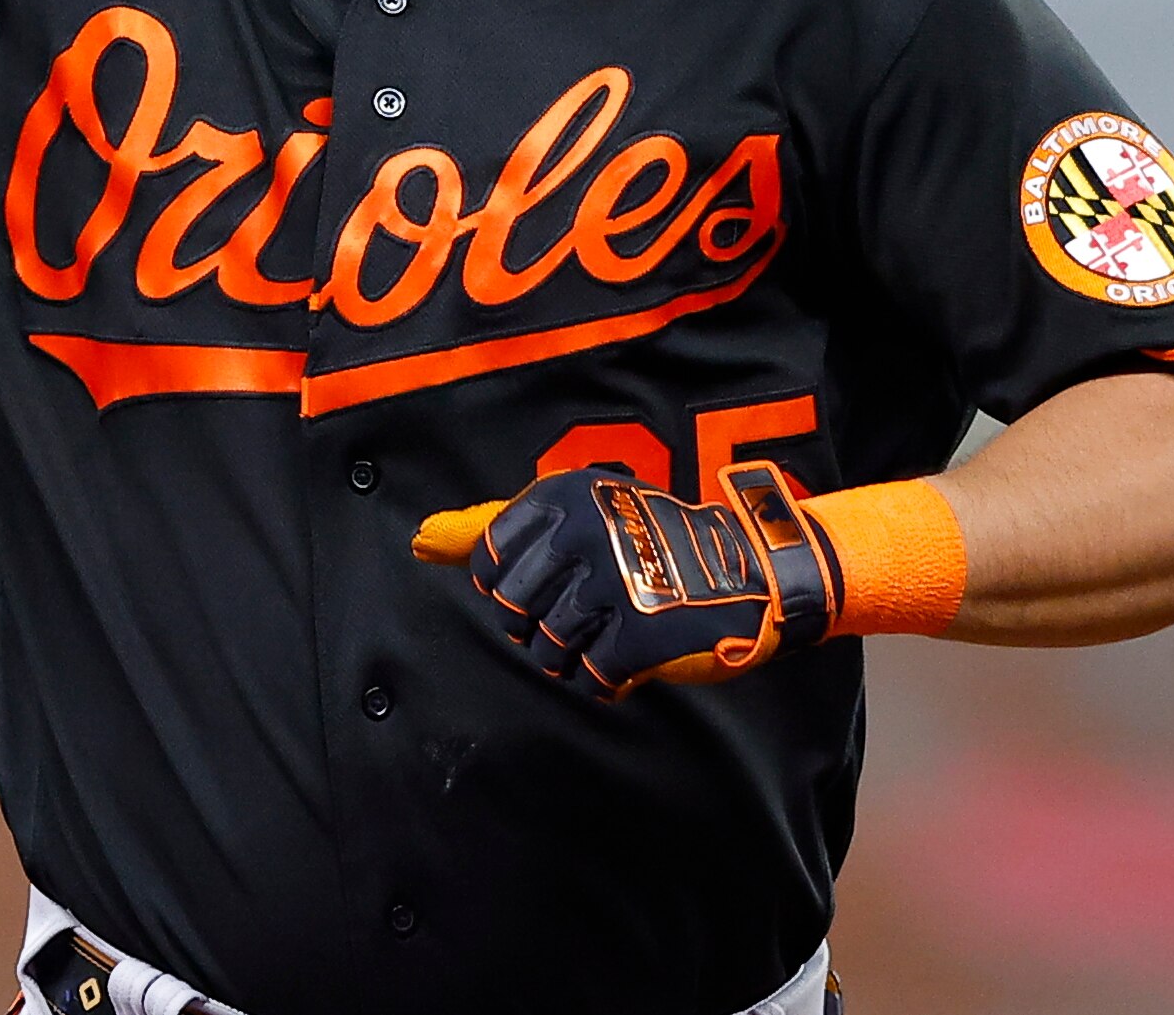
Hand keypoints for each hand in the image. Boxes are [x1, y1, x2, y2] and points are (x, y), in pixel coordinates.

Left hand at [413, 463, 843, 701]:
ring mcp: (614, 580)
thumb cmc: (653, 545)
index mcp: (566, 495)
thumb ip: (500, 530)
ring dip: (571, 658)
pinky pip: (590, 676)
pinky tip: (627, 660)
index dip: (509, 590)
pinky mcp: (641, 630)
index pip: (489, 562)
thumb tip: (422, 540)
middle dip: (536, 628)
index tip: (547, 587)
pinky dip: (604, 680)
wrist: (751, 571)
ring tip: (604, 637)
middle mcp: (585, 529)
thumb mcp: (580, 515)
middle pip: (511, 611)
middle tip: (579, 617)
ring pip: (546, 648)